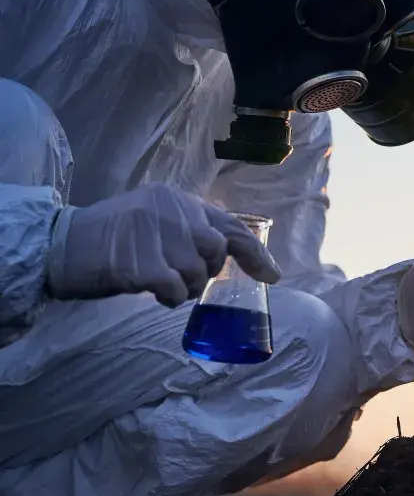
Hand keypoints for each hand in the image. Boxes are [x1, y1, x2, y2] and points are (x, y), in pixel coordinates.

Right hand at [46, 182, 280, 306]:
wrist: (61, 246)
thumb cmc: (112, 238)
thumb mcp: (155, 222)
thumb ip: (189, 230)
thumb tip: (232, 254)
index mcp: (176, 198)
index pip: (228, 223)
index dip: (254, 252)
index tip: (272, 275)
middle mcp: (169, 210)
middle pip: (216, 248)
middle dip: (207, 270)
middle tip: (183, 276)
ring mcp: (154, 234)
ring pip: (197, 272)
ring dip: (185, 287)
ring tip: (162, 284)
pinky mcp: (139, 263)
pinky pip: (175, 289)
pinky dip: (169, 297)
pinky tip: (154, 292)